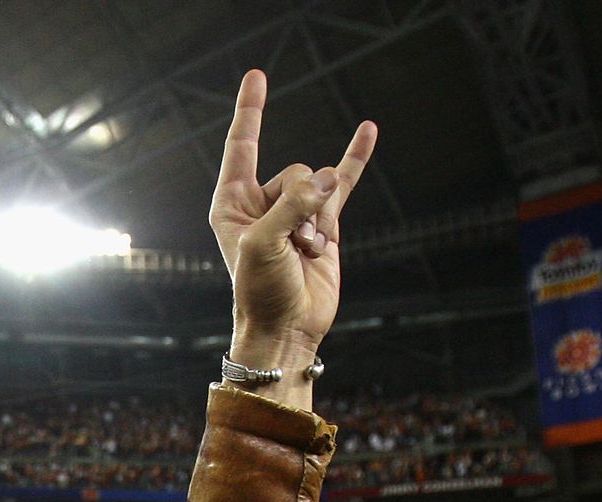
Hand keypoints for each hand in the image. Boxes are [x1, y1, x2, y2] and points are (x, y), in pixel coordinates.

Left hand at [210, 69, 376, 377]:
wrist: (288, 327)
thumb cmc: (261, 290)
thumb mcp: (265, 243)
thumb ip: (295, 205)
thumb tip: (332, 178)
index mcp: (233, 203)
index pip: (242, 146)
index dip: (250, 111)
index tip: (256, 76)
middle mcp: (262, 203)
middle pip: (295, 170)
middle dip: (301, 202)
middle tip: (291, 243)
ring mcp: (295, 211)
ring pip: (320, 185)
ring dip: (318, 221)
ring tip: (305, 253)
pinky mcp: (324, 223)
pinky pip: (345, 183)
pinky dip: (356, 157)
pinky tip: (368, 130)